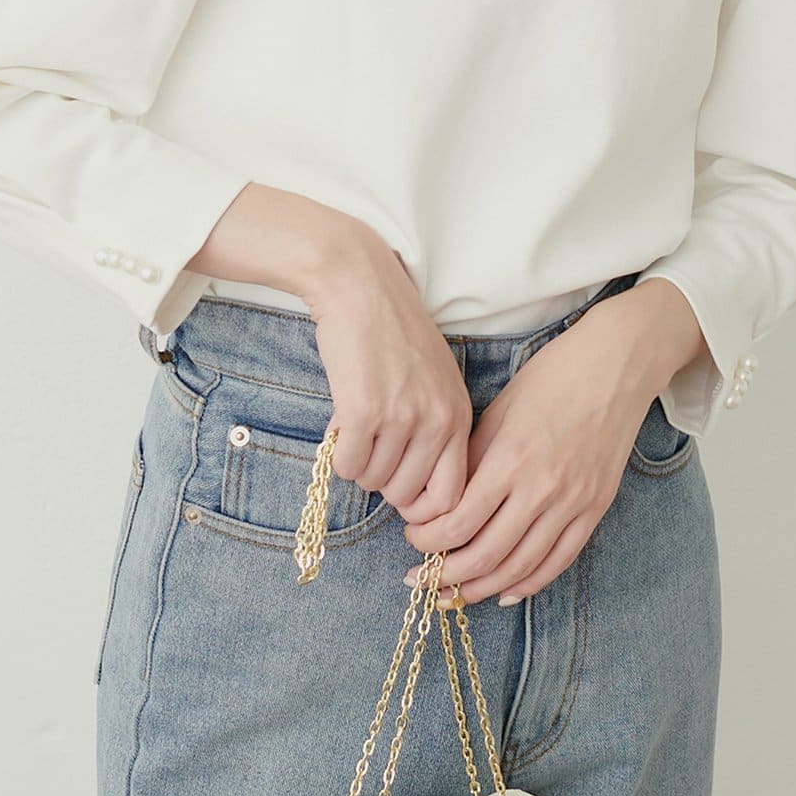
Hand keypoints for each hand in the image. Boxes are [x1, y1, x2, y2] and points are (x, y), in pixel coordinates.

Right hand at [304, 235, 472, 520]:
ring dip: (358, 464)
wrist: (359, 286)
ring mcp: (402, 418)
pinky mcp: (364, 412)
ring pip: (373, 482)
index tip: (402, 499)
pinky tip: (340, 423)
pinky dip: (337, 453)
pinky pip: (346, 466)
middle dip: (384, 484)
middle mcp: (437, 421)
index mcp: (458, 414)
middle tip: (371, 451)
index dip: (424, 509)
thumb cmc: (392, 332)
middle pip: (408, 496)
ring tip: (356, 427)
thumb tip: (417, 492)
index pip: (453, 495)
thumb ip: (435, 429)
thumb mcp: (434, 379)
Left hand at [398, 308, 659, 608]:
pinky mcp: (595, 509)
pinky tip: (505, 591)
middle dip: (446, 575)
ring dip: (482, 588)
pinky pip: (559, 561)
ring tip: (455, 594)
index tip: (412, 537)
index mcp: (510, 459)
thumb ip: (473, 459)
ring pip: (521, 567)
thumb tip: (444, 500)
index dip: (428, 541)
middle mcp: (542, 489)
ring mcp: (573, 503)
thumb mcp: (499, 411)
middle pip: (485, 555)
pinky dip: (530, 583)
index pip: (458, 523)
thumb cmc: (552, 378)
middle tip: (422, 577)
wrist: (615, 369)